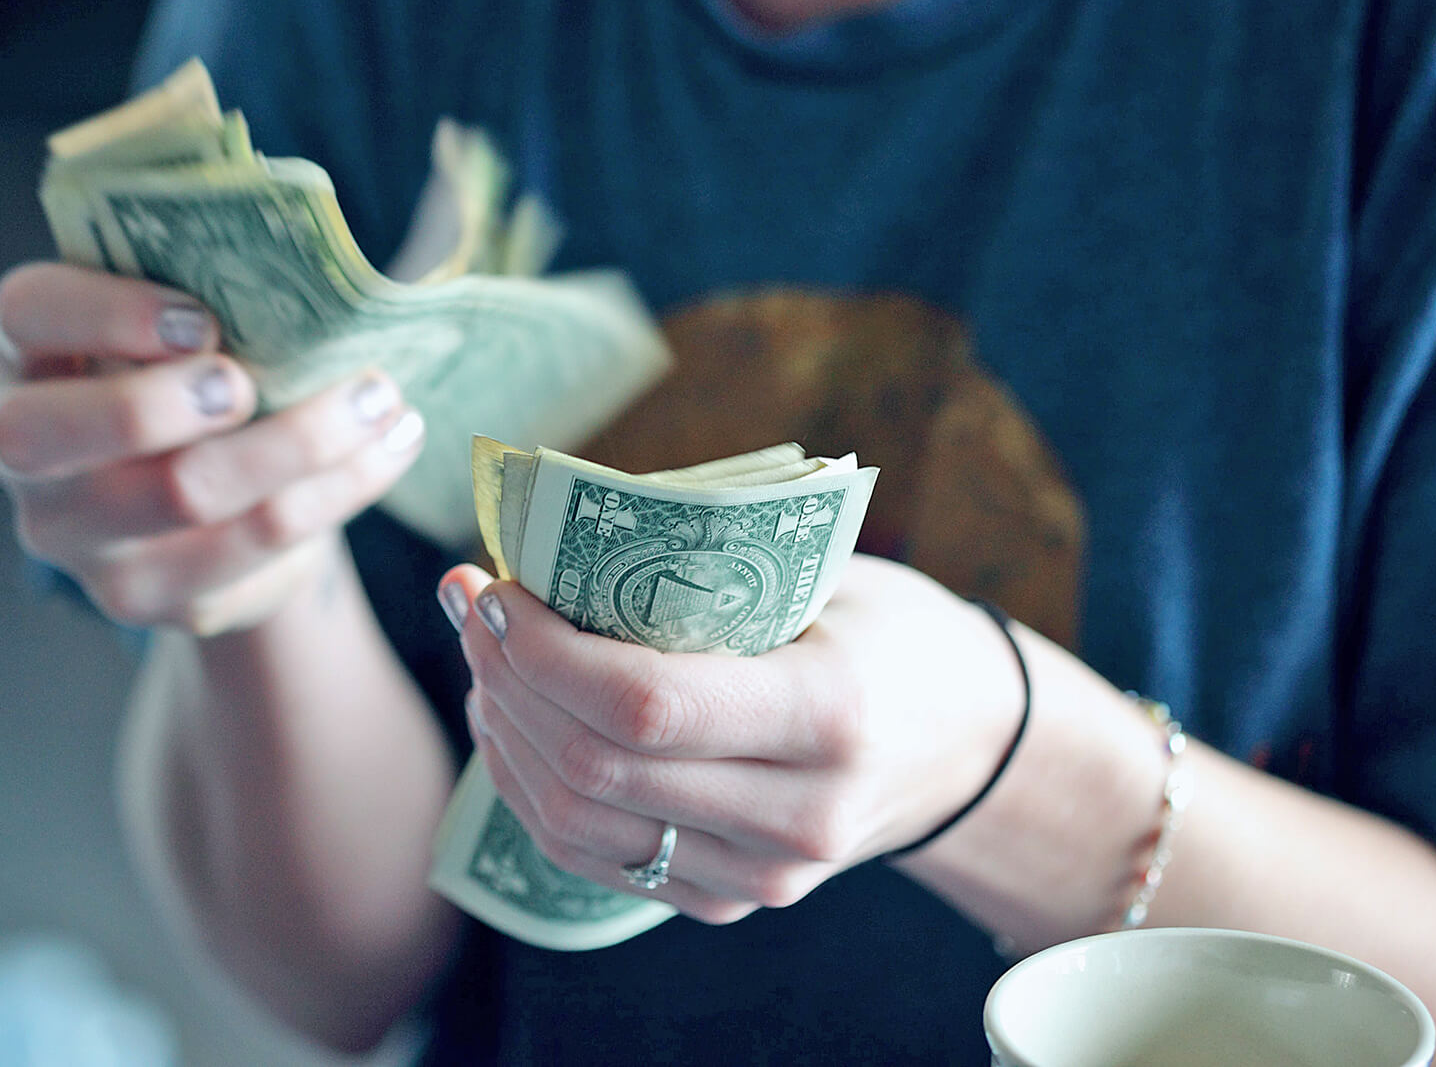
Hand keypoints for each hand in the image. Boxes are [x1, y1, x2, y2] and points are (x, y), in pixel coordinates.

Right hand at [0, 262, 425, 633]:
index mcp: (26, 352)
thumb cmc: (195, 369)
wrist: (213, 496)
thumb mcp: (181, 317)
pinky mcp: (150, 596)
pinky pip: (255, 546)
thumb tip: (307, 261)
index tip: (202, 319)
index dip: (105, 313)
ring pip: (182, 494)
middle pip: (56, 434)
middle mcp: (23, 452)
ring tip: (380, 398)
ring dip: (300, 441)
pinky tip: (389, 447)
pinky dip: (338, 489)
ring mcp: (79, 537)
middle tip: (251, 382)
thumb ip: (207, 282)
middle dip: (162, 403)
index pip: (26, 314)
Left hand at [444, 554, 1025, 922]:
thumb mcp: (826, 576)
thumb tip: (551, 535)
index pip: (645, 705)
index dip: (543, 651)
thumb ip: (706, 568)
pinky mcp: (729, 900)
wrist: (966, 744)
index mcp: (829, 714)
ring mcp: (763, 875)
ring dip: (505, 733)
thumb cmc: (887, 631)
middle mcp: (798, 815)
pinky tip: (511, 720)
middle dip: (506, 678)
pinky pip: (594, 858)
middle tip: (469, 603)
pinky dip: (531, 787)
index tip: (495, 587)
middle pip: (595, 767)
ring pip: (577, 824)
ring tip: (482, 656)